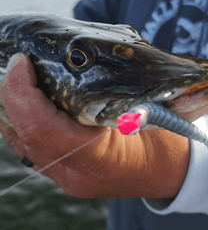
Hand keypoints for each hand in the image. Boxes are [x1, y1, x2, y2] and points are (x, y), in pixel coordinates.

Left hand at [0, 54, 189, 198]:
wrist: (165, 172)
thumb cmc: (163, 143)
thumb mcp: (148, 114)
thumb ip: (115, 92)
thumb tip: (81, 60)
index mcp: (99, 160)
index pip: (43, 129)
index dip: (23, 93)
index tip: (22, 61)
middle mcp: (74, 173)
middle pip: (24, 134)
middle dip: (11, 94)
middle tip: (18, 63)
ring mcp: (66, 175)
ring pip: (20, 140)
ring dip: (13, 106)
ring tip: (19, 76)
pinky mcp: (63, 170)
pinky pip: (29, 144)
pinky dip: (22, 118)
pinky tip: (27, 98)